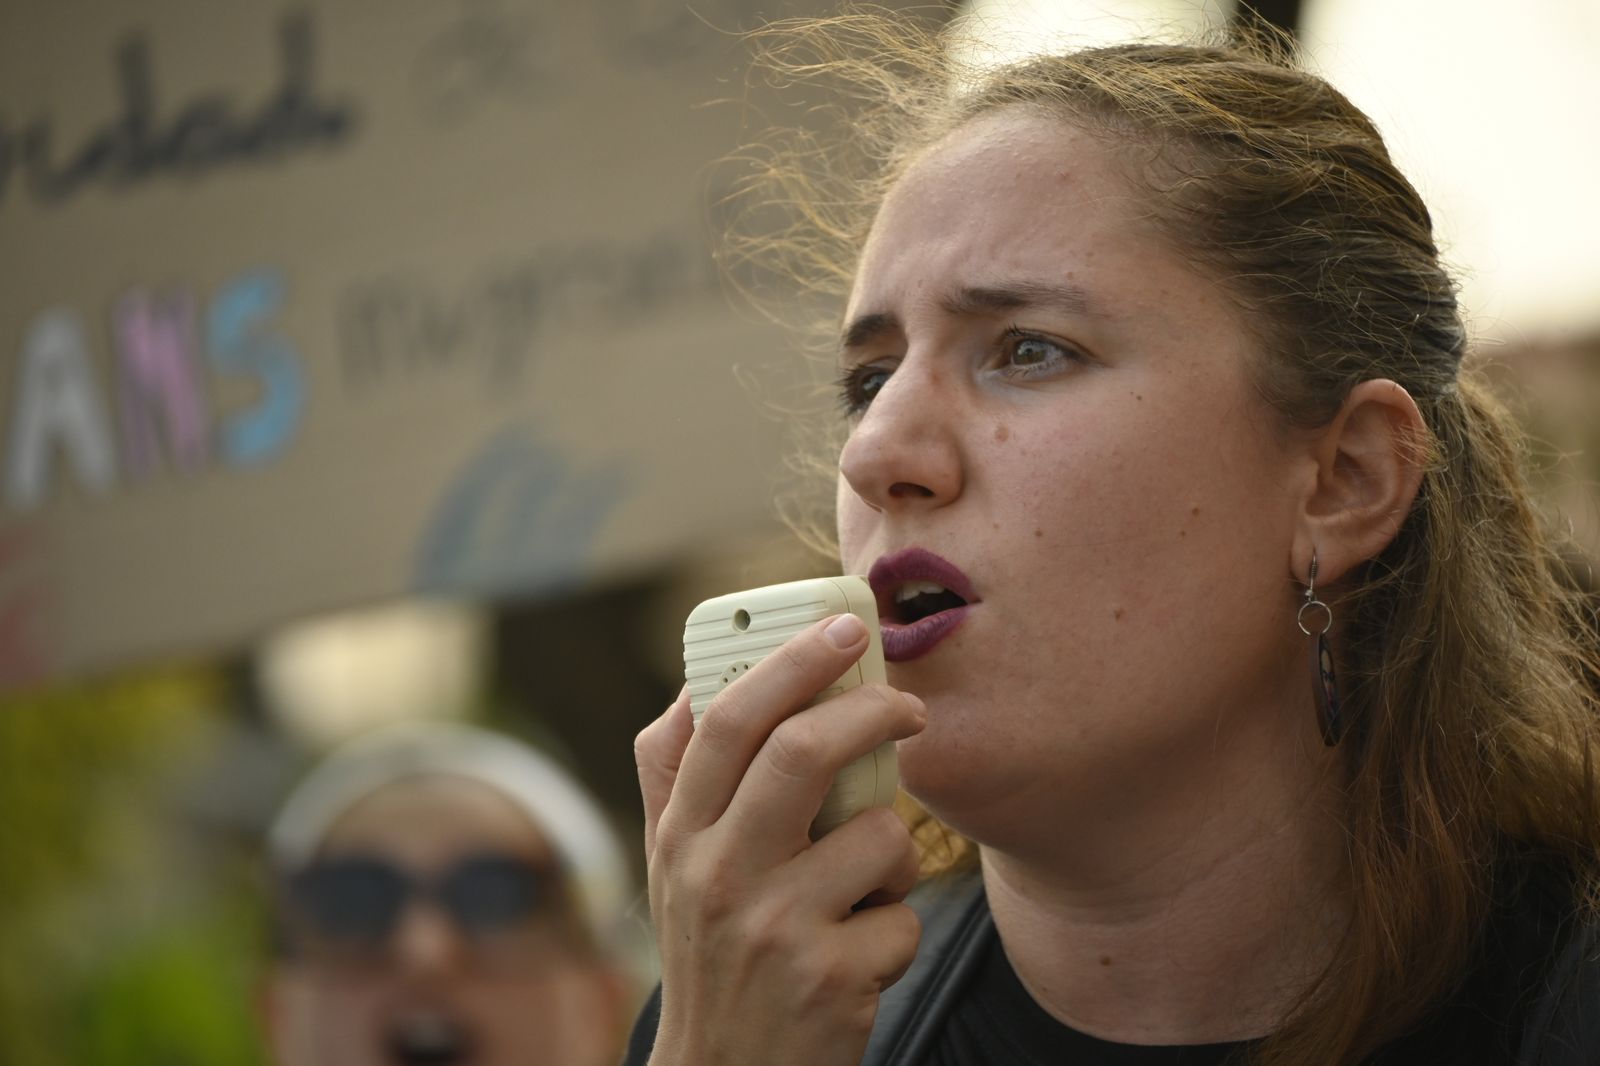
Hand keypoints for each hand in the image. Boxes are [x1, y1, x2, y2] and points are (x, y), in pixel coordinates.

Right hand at [634, 613, 925, 1065]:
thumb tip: (700, 677)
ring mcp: (776, 930)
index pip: (728, 721)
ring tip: (864, 889)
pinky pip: (903, 918)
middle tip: (910, 708)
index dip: (792, 661)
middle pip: (804, 753)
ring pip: (877, 837)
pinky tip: (858, 958)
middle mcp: (719, 876)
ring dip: (892, 857)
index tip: (844, 627)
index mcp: (680, 835)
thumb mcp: (669, 865)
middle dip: (872, 712)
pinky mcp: (831, 981)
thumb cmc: (709, 951)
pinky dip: (895, 930)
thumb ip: (675, 773)